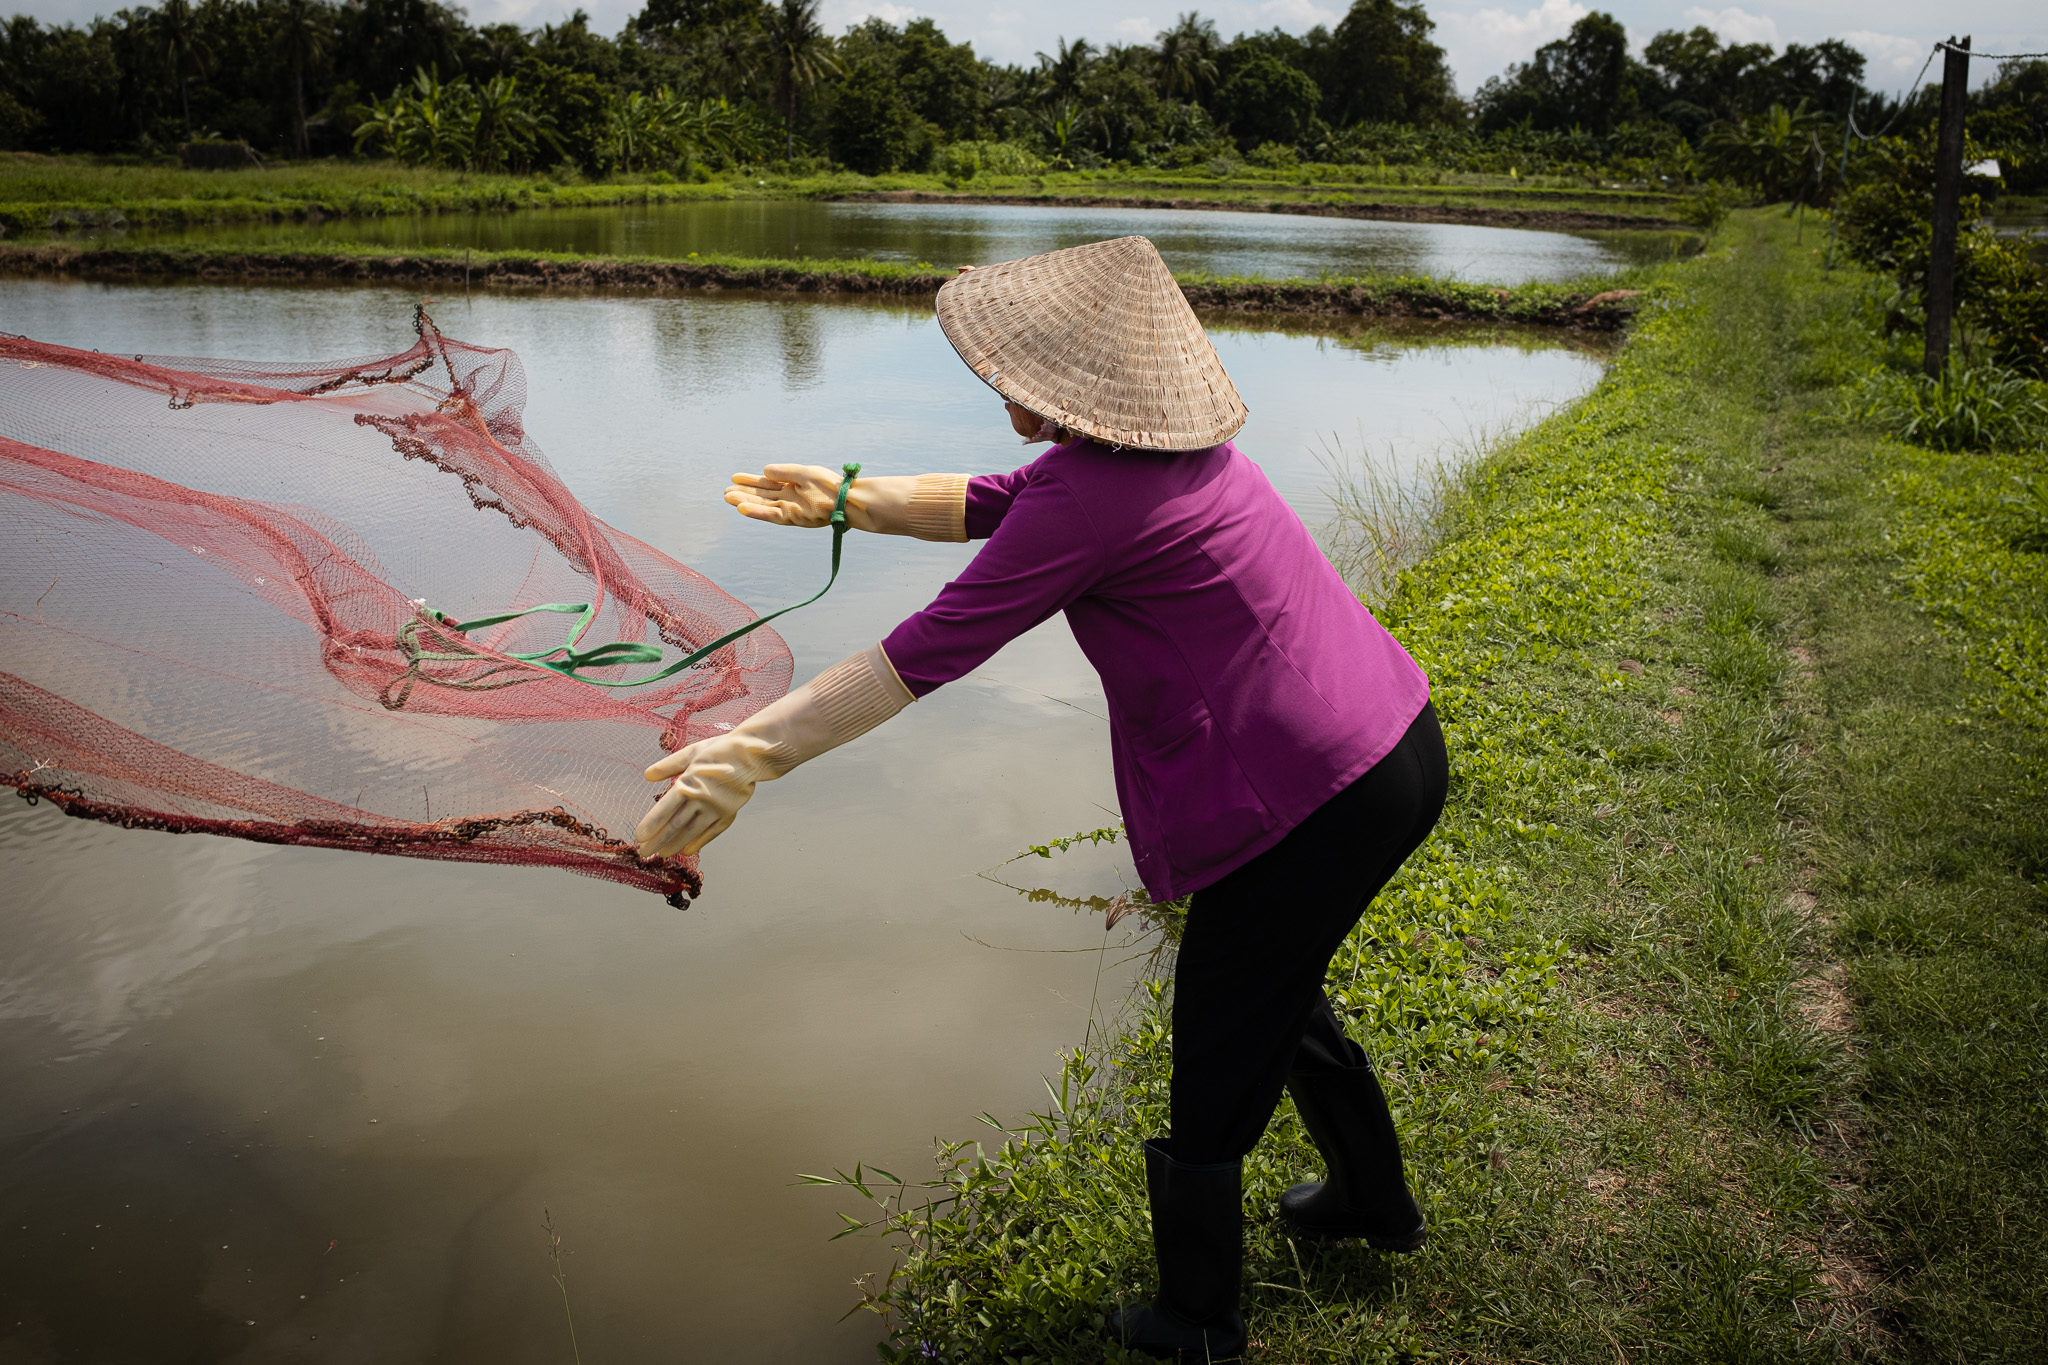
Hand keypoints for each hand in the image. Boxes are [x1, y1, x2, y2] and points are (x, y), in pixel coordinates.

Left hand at [634, 732, 774, 859]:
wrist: (751, 755)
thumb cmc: (720, 751)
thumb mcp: (690, 753)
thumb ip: (668, 766)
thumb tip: (647, 776)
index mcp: (689, 784)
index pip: (665, 809)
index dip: (651, 824)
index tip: (639, 837)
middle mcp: (701, 800)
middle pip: (676, 824)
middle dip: (658, 840)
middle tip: (644, 853)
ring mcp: (716, 809)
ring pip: (692, 831)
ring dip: (676, 844)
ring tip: (663, 854)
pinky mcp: (728, 813)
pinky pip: (712, 831)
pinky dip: (700, 842)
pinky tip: (688, 850)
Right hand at [724, 464, 847, 527]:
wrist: (846, 500)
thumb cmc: (830, 485)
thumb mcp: (804, 473)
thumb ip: (784, 472)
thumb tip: (765, 470)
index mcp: (792, 486)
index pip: (767, 483)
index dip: (751, 480)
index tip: (735, 477)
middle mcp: (789, 499)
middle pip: (761, 496)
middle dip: (744, 493)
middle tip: (725, 491)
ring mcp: (790, 509)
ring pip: (762, 506)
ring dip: (745, 503)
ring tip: (728, 498)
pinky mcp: (793, 518)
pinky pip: (771, 515)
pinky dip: (757, 512)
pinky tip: (742, 508)